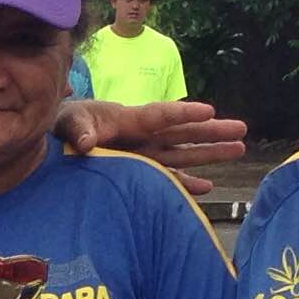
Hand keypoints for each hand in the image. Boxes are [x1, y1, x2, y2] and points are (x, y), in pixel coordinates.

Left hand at [55, 97, 247, 195]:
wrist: (56, 142)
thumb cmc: (63, 125)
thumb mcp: (68, 122)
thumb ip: (79, 130)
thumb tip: (88, 143)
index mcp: (129, 119)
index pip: (161, 115)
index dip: (182, 113)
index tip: (209, 110)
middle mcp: (143, 136)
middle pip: (183, 133)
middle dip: (211, 131)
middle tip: (242, 128)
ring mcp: (144, 154)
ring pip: (183, 153)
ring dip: (210, 153)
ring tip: (239, 148)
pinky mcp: (140, 172)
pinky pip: (167, 179)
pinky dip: (185, 184)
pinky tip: (207, 188)